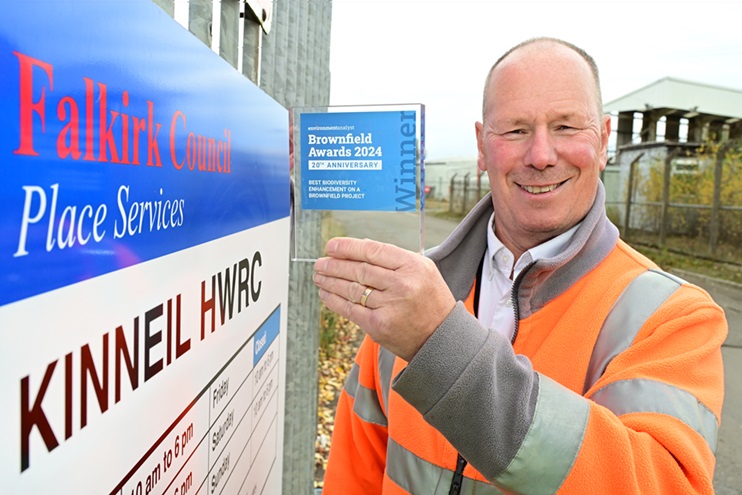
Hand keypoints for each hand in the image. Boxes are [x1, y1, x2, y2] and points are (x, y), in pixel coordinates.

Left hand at [313, 237, 455, 361]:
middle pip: (359, 269)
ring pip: (352, 289)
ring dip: (330, 281)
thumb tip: (358, 248)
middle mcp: (402, 284)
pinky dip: (334, 300)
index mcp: (413, 266)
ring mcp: (390, 306)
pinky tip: (326, 293)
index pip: (373, 251)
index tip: (332, 246)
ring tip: (319, 276)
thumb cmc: (430, 301)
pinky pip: (350, 309)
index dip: (348, 247)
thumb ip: (394, 259)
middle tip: (321, 262)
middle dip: (334, 265)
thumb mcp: (423, 271)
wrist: (441, 338)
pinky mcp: (379, 325)